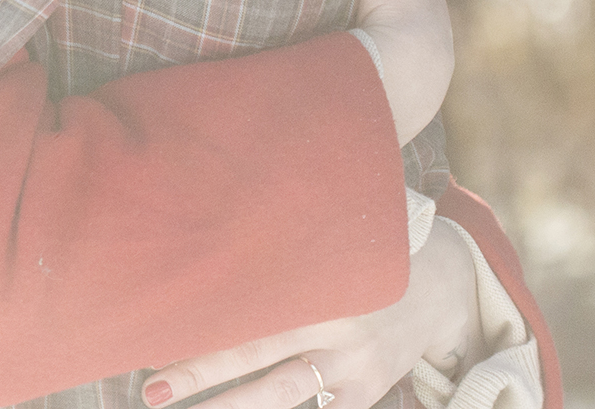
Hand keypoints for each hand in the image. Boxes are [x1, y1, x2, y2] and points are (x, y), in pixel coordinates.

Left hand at [143, 218, 481, 408]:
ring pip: (278, 393)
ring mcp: (349, 366)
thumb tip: (214, 205)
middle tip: (150, 389)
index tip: (155, 327)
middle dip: (198, 373)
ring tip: (174, 408)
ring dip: (227, 406)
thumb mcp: (331, 234)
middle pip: (253, 353)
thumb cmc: (361, 251)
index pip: (247, 301)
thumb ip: (284, 229)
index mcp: (316, 279)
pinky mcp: (362, 393)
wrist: (444, 287)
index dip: (202, 318)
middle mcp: (332, 326)